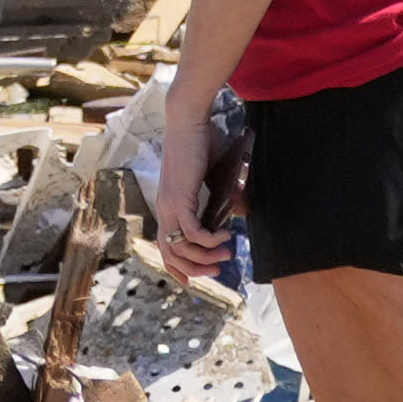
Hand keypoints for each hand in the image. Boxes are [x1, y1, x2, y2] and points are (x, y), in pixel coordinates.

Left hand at [151, 95, 233, 283]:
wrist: (189, 121)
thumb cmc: (202, 143)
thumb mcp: (214, 177)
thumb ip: (223, 196)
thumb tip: (238, 213)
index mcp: (168, 205)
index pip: (165, 246)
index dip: (177, 268)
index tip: (196, 280)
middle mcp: (164, 209)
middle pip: (170, 255)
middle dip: (194, 271)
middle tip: (218, 271)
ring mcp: (169, 205)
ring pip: (181, 248)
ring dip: (205, 258)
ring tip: (226, 255)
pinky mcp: (179, 199)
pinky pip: (192, 233)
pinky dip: (209, 242)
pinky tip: (225, 237)